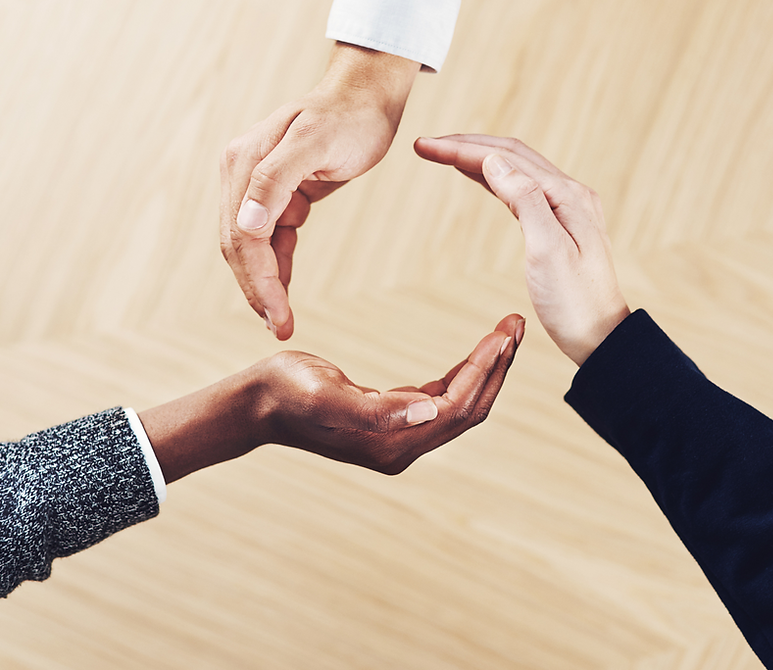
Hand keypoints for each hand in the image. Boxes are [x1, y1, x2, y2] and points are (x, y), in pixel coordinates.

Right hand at [220, 43, 420, 340]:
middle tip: (280, 328)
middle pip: (240, 245)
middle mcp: (241, 173)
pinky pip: (271, 238)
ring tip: (281, 321)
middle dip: (258, 290)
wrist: (367, 94)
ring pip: (252, 247)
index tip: (279, 318)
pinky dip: (277, 265)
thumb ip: (275, 179)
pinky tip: (284, 290)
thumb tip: (245, 226)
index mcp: (244, 162)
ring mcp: (256, 183)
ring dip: (264, 283)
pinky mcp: (278, 191)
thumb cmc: (349, 116)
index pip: (243, 236)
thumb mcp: (317, 142)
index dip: (258, 281)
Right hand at [259, 313, 522, 473]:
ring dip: (484, 370)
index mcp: (391, 444)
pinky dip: (462, 375)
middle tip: (514, 325)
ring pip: (459, 405)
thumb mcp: (325, 396)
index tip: (502, 334)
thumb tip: (429, 411)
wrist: (258, 404)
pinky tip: (473, 354)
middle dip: (495, 368)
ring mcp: (398, 438)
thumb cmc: (286, 392)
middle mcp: (401, 447)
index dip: (483, 372)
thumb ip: (376, 410)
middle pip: (467, 410)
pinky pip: (440, 400)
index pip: (455, 408)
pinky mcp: (392, 422)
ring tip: (504, 333)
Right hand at [415, 135, 628, 365]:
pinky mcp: (557, 225)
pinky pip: (521, 190)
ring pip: (514, 169)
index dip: (463, 148)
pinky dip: (493, 179)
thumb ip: (524, 201)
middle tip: (424, 145)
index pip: (507, 157)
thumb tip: (495, 161)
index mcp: (567, 196)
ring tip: (440, 153)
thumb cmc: (575, 303)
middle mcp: (569, 194)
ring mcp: (565, 208)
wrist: (601, 339)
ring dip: (477, 158)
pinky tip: (476, 176)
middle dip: (465, 146)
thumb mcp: (548, 252)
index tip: (424, 145)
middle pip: (510, 155)